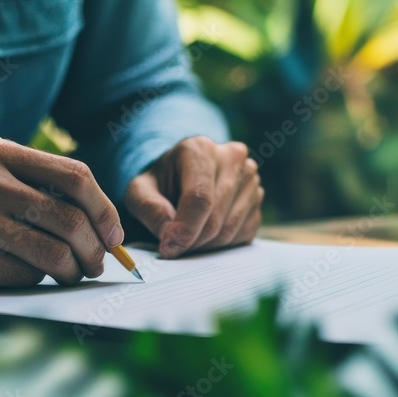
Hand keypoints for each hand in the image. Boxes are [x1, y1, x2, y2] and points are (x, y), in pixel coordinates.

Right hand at [0, 138, 122, 289]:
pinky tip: (29, 275)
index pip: (75, 175)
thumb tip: (99, 219)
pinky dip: (37, 280)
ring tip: (73, 274)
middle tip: (99, 263)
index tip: (113, 233)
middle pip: (71, 218)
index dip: (104, 208)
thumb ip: (33, 181)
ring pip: (54, 253)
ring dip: (74, 271)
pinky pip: (25, 275)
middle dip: (96, 248)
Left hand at [125, 136, 262, 258]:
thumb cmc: (160, 183)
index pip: (200, 198)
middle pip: (215, 217)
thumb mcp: (139, 191)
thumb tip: (170, 236)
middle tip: (174, 246)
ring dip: (205, 244)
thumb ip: (149, 209)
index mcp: (200, 148)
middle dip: (192, 240)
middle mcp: (232, 158)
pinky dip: (221, 243)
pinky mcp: (258, 200)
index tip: (169, 248)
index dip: (184, 230)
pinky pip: (242, 234)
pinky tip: (205, 232)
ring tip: (187, 236)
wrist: (181, 177)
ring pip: (230, 230)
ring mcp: (250, 179)